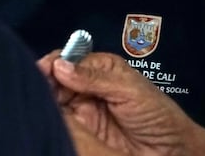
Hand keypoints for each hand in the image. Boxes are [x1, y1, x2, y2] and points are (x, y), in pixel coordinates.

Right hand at [36, 50, 204, 155]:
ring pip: (53, 98)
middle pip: (56, 78)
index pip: (69, 59)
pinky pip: (59, 120)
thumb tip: (59, 65)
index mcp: (101, 68)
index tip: (42, 69)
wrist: (170, 152)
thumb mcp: (128, 90)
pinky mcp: (79, 131)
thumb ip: (94, 78)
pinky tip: (40, 114)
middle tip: (35, 85)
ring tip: (34, 98)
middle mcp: (87, 86)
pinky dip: (48, 117)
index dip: (54, 62)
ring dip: (42, 97)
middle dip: (44, 79)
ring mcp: (81, 109)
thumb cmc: (156, 115)